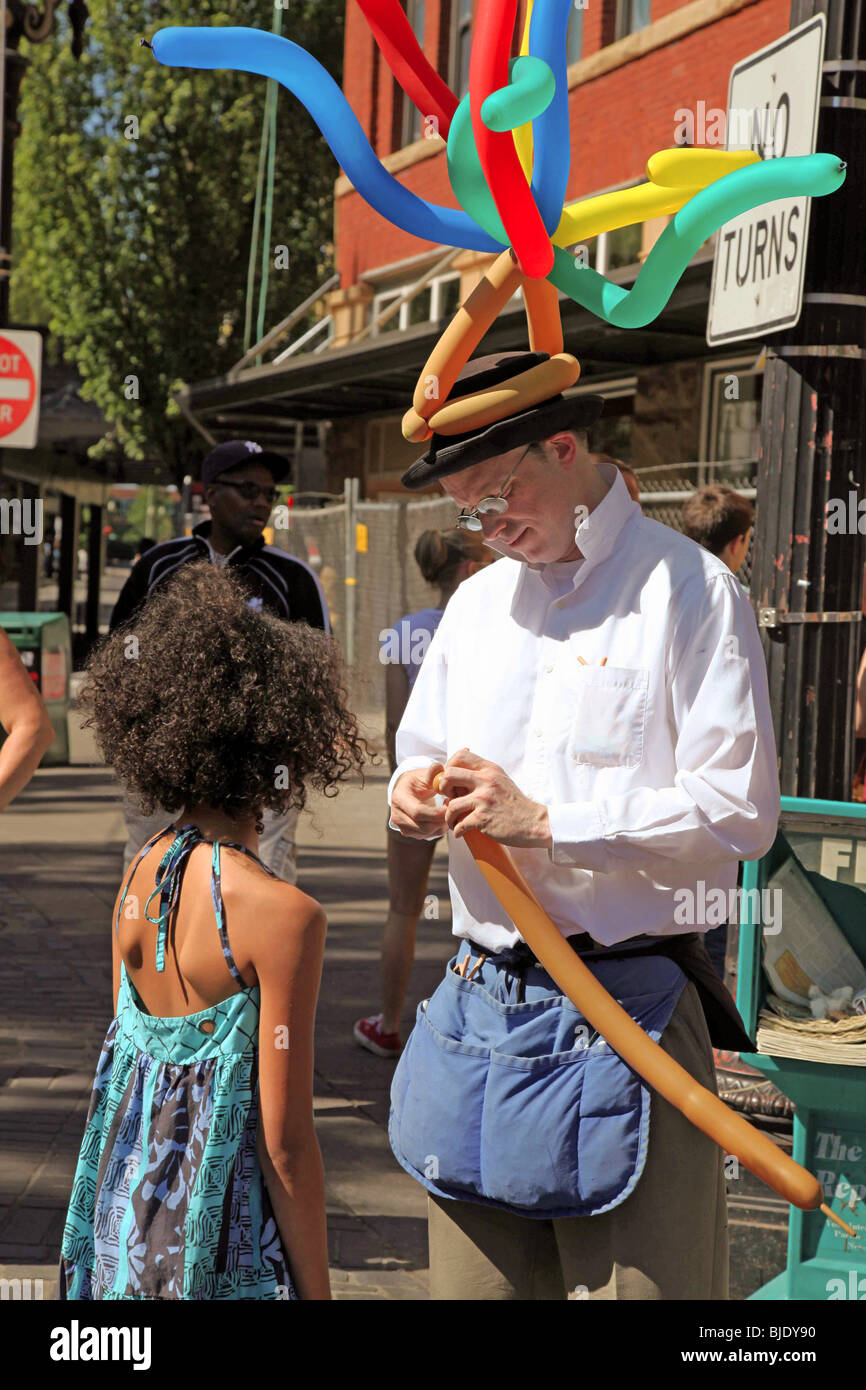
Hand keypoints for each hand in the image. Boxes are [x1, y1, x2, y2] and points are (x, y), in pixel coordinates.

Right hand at [389, 761, 446, 838]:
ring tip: (447, 810)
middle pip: (424, 826)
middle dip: (442, 820)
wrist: (407, 791)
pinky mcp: (409, 833)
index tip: (450, 805)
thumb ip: (433, 772)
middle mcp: (397, 815)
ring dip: (441, 824)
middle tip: (452, 808)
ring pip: (427, 833)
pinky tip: (441, 817)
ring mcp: (402, 826)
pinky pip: (428, 835)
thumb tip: (440, 769)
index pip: (418, 812)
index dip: (437, 812)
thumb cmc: (417, 781)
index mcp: (399, 799)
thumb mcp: (423, 774)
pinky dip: (438, 828)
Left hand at [437, 748, 551, 847]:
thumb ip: (483, 774)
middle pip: (449, 775)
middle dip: (443, 788)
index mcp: (490, 770)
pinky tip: (460, 832)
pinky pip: (459, 824)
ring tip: (453, 821)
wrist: (533, 822)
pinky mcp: (483, 818)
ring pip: (451, 804)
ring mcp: (484, 799)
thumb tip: (457, 774)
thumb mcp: (501, 780)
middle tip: (449, 798)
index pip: (460, 757)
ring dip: (448, 816)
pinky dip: (457, 830)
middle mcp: (486, 781)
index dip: (449, 768)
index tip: (451, 781)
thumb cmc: (514, 803)